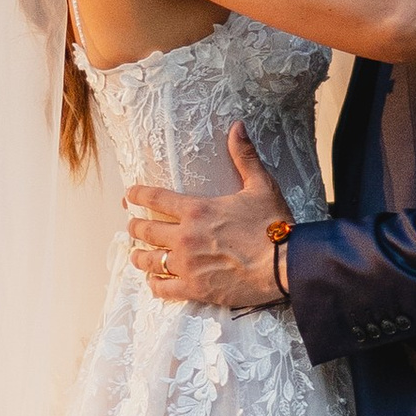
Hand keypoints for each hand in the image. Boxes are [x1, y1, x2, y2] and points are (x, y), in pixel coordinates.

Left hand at [125, 126, 290, 313]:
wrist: (286, 264)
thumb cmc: (274, 224)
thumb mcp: (260, 185)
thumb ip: (244, 156)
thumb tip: (237, 126)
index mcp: (196, 210)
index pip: (154, 198)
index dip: (136, 195)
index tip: (129, 195)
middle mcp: (185, 237)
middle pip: (144, 230)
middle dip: (134, 227)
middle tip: (132, 226)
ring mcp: (187, 265)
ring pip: (149, 260)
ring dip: (139, 256)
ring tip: (137, 255)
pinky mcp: (194, 289)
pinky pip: (163, 289)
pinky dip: (155, 284)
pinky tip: (154, 281)